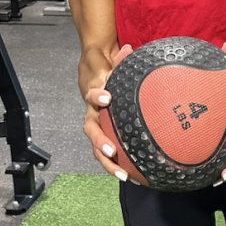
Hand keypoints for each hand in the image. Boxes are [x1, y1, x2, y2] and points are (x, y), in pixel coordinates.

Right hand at [83, 43, 132, 179]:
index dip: (97, 96)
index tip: (106, 97)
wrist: (94, 75)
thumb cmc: (104, 70)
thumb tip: (129, 48)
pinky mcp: (104, 136)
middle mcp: (92, 113)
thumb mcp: (110, 62)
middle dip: (100, 143)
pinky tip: (133, 177)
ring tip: (123, 175)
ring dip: (108, 163)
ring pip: (97, 148)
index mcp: (94, 94)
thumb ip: (119, 59)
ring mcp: (97, 127)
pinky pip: (108, 153)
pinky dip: (117, 165)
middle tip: (110, 152)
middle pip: (91, 131)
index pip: (92, 94)